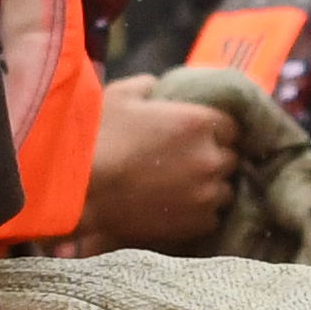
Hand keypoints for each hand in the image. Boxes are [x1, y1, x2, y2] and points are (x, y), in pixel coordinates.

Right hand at [85, 79, 249, 251]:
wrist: (79, 192)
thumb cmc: (97, 139)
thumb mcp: (120, 96)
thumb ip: (146, 85)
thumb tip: (155, 86)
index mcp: (199, 122)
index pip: (231, 125)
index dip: (215, 129)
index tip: (198, 134)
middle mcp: (210, 158)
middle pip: (230, 157)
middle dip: (213, 157)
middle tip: (187, 161)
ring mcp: (206, 194)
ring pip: (224, 189)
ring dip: (209, 186)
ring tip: (183, 187)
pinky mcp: (196, 224)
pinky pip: (211, 217)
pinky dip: (199, 212)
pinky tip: (176, 207)